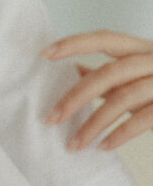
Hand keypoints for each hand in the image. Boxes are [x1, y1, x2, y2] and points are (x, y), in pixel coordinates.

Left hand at [43, 30, 152, 150]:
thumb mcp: (140, 72)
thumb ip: (110, 72)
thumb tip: (72, 69)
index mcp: (142, 48)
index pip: (104, 38)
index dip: (74, 43)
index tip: (44, 54)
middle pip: (108, 73)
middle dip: (76, 97)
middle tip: (50, 118)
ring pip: (124, 98)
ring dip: (94, 123)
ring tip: (74, 144)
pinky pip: (146, 118)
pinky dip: (121, 133)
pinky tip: (103, 147)